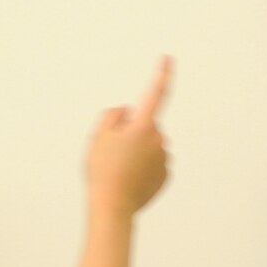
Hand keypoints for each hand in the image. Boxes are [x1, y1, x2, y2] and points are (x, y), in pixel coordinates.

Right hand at [85, 57, 171, 218]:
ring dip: (136, 151)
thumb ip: (113, 115)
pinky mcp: (165, 176)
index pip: (155, 94)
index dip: (161, 74)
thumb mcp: (98, 135)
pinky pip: (153, 163)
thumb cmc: (102, 171)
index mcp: (143, 126)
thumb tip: (129, 112)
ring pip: (149, 146)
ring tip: (119, 169)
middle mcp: (158, 140)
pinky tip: (129, 179)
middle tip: (113, 152)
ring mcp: (164, 159)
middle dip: (131, 132)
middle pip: (144, 126)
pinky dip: (142, 167)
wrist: (112, 208)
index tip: (168, 58)